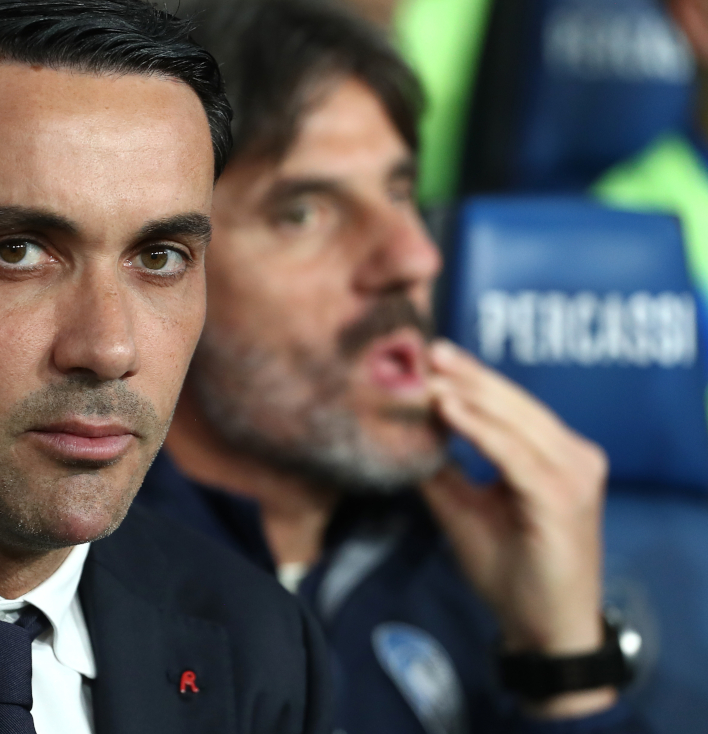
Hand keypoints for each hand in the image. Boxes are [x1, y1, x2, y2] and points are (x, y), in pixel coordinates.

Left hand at [420, 340, 615, 717]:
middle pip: (513, 404)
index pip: (509, 406)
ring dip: (469, 396)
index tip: (430, 355)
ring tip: (430, 375)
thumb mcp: (466, 509)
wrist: (544, 629)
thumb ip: (443, 469)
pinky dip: (479, 429)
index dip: (471, 378)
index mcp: (557, 455)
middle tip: (426, 350)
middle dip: (467, 376)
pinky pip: (514, 453)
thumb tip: (403, 431)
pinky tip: (447, 410)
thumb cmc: (511, 570)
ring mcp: (575, 475)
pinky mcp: (562, 497)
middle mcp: (575, 456)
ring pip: (514, 421)